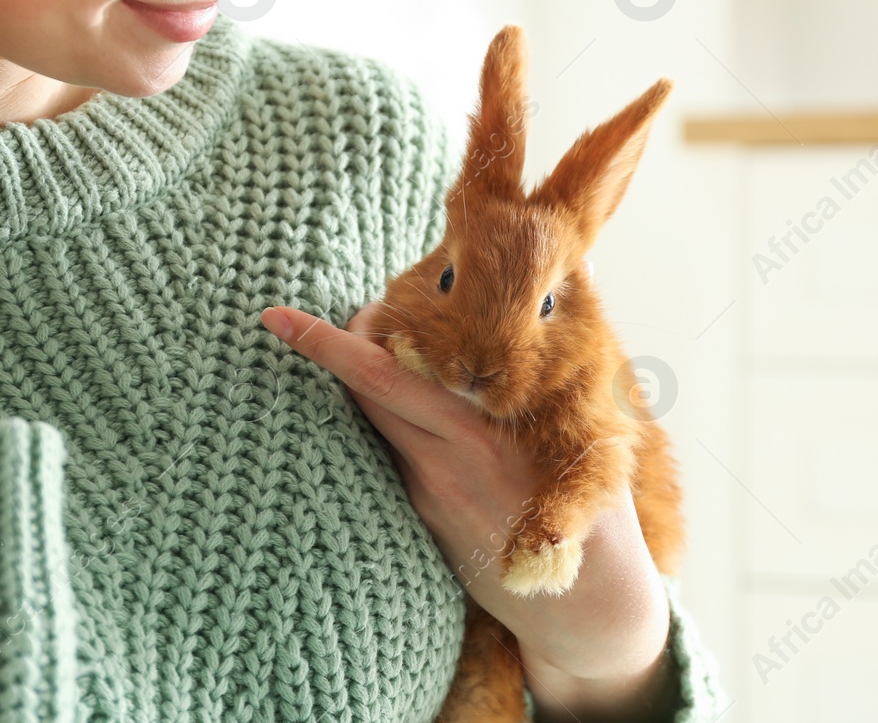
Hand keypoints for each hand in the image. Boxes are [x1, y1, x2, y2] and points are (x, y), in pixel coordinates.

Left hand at [259, 302, 670, 682]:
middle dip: (340, 346)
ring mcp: (431, 492)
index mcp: (484, 431)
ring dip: (365, 378)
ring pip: (374, 420)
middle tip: (341, 314)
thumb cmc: (600, 506)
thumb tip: (582, 267)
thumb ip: (567, 352)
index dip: (329, 344)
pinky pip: (395, 451)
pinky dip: (393, 417)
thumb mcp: (597, 429)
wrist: (590, 609)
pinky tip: (409, 401)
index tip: (276, 318)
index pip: (385, 376)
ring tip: (380, 343)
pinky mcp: (427, 516)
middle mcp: (447, 461)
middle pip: (364, 394)